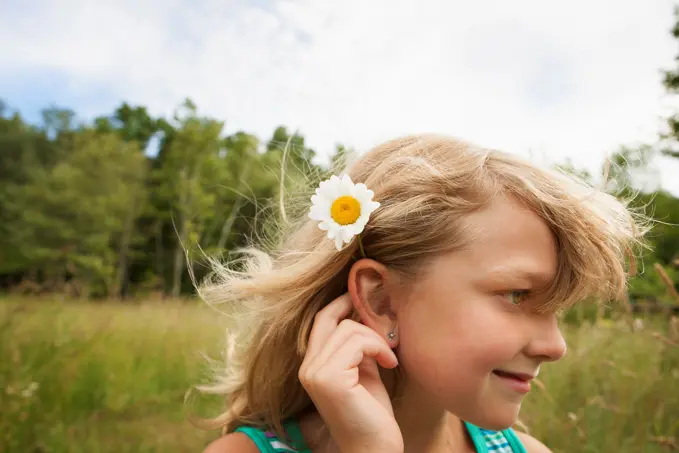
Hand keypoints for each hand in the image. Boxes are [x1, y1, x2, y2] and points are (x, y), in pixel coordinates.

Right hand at [298, 293, 402, 452]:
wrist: (375, 448)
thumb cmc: (372, 413)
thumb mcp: (363, 370)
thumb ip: (357, 345)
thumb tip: (365, 311)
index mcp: (311, 366)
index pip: (321, 320)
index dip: (340, 303)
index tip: (362, 296)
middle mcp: (307, 368)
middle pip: (332, 319)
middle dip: (362, 319)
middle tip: (385, 329)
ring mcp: (315, 373)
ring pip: (348, 329)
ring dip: (376, 339)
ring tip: (389, 358)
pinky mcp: (330, 379)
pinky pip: (358, 342)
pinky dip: (379, 348)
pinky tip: (390, 365)